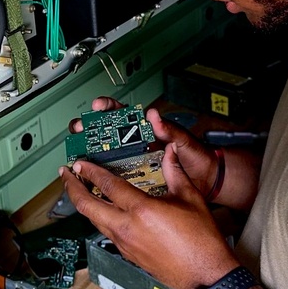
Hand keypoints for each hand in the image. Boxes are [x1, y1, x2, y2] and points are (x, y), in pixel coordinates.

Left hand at [61, 143, 237, 288]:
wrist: (205, 275)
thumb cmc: (201, 241)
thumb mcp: (190, 198)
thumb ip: (175, 172)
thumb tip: (169, 152)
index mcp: (141, 210)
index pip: (107, 185)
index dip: (90, 171)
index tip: (80, 163)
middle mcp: (127, 227)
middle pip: (86, 206)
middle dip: (71, 188)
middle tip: (66, 175)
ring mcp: (124, 243)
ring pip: (93, 220)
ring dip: (83, 203)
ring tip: (80, 189)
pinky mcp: (128, 254)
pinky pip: (106, 231)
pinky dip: (98, 217)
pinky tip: (103, 210)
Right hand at [68, 98, 221, 199]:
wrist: (208, 181)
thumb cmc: (198, 157)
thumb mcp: (184, 141)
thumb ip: (170, 129)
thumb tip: (154, 117)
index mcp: (147, 130)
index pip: (122, 114)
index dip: (107, 108)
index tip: (98, 107)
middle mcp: (136, 145)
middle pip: (106, 135)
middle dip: (89, 130)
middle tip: (79, 130)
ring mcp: (134, 163)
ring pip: (106, 157)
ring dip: (91, 155)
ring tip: (79, 154)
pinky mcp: (135, 181)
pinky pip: (116, 179)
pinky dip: (103, 180)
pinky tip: (92, 180)